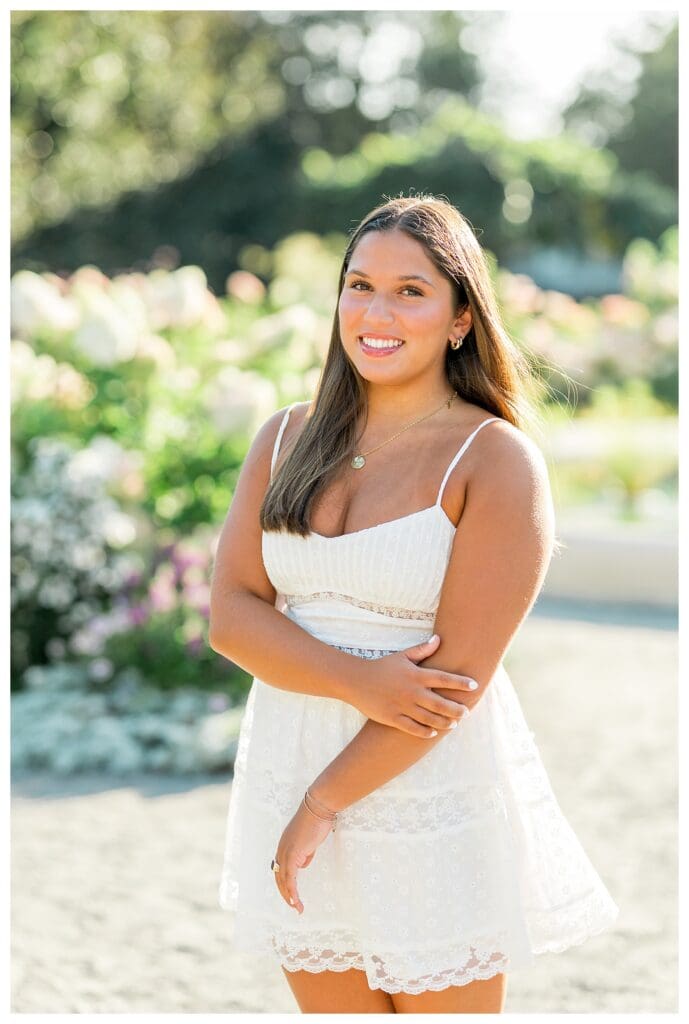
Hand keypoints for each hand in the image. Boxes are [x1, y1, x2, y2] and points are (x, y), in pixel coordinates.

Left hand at [273, 798, 333, 913]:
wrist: (318, 808)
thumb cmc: (317, 820)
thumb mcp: (310, 840)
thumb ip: (305, 853)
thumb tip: (303, 865)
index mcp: (284, 846)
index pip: (280, 869)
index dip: (285, 883)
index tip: (291, 895)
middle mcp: (281, 849)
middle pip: (279, 877)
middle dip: (286, 894)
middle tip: (294, 906)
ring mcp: (285, 852)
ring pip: (283, 880)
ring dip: (289, 896)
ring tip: (297, 908)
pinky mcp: (292, 854)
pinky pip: (290, 878)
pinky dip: (292, 891)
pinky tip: (296, 901)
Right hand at [352, 634, 475, 737]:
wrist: (356, 681)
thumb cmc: (382, 667)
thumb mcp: (402, 656)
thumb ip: (422, 650)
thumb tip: (439, 639)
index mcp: (415, 675)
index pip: (443, 678)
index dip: (460, 682)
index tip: (474, 686)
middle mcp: (411, 691)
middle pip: (440, 703)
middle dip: (456, 709)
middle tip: (466, 712)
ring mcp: (402, 706)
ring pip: (429, 718)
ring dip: (444, 722)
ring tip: (454, 724)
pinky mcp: (392, 718)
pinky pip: (413, 728)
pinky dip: (425, 731)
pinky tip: (434, 732)